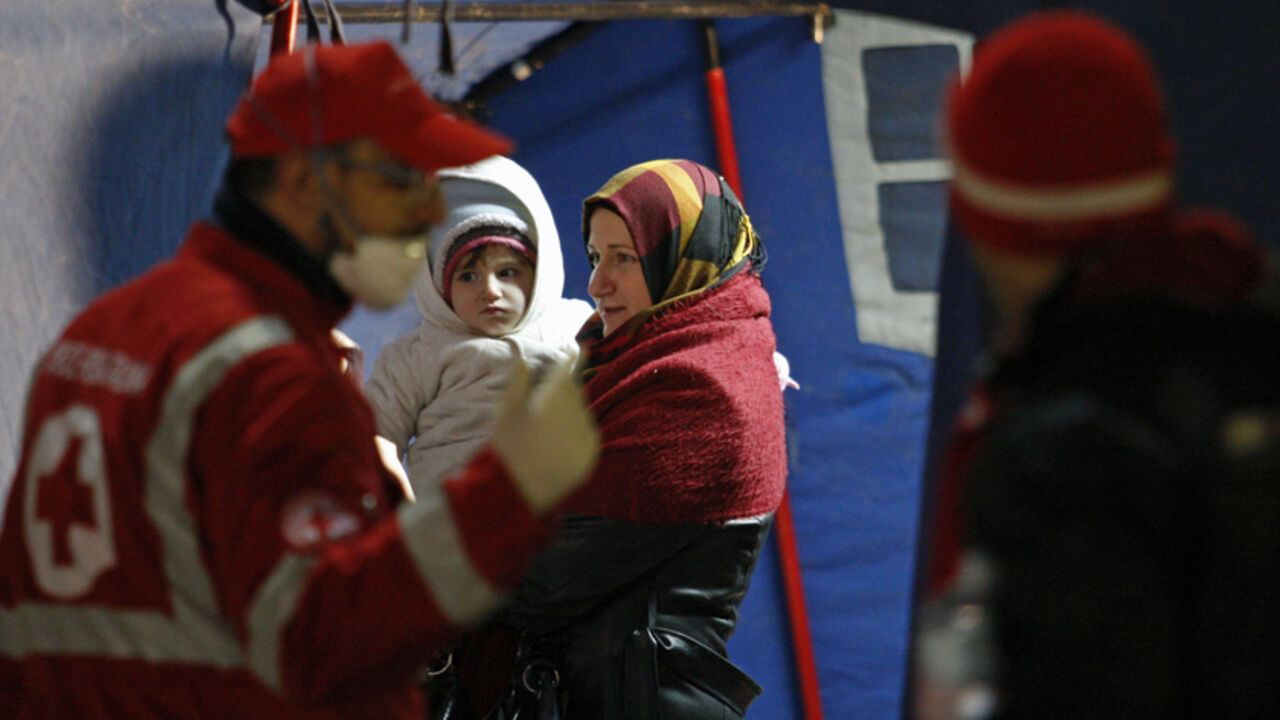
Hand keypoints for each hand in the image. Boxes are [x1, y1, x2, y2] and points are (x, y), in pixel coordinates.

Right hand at [491, 356, 599, 512]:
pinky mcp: (592, 452)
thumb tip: (520, 350)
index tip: (574, 348)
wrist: (518, 492)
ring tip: (550, 425)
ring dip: (571, 409)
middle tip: (553, 394)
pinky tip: (559, 441)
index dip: (571, 355)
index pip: (568, 366)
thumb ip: (519, 378)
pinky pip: (587, 432)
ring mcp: (586, 432)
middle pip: (575, 389)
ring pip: (582, 410)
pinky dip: (578, 431)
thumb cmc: (506, 447)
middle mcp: (575, 410)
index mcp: (553, 396)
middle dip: (566, 387)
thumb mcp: (506, 409)